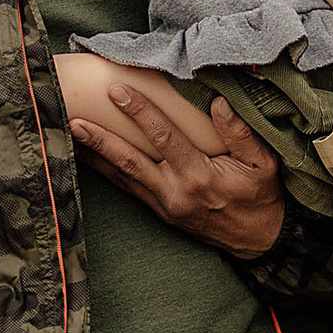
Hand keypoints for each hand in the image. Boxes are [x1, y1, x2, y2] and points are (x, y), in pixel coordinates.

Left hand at [53, 53, 286, 259]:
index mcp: (199, 176)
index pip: (163, 137)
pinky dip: (106, 173)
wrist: (258, 241)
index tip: (118, 91)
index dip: (139, 112)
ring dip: (95, 156)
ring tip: (69, 135)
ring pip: (122, 177)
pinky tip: (88, 159)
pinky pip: (128, 189)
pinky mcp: (160, 212)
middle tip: (75, 115)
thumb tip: (219, 103)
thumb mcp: (264, 164)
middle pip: (130, 160)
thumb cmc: (262, 197)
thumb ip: (242, 133)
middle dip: (102, 137)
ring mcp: (164, 205)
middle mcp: (176, 192)